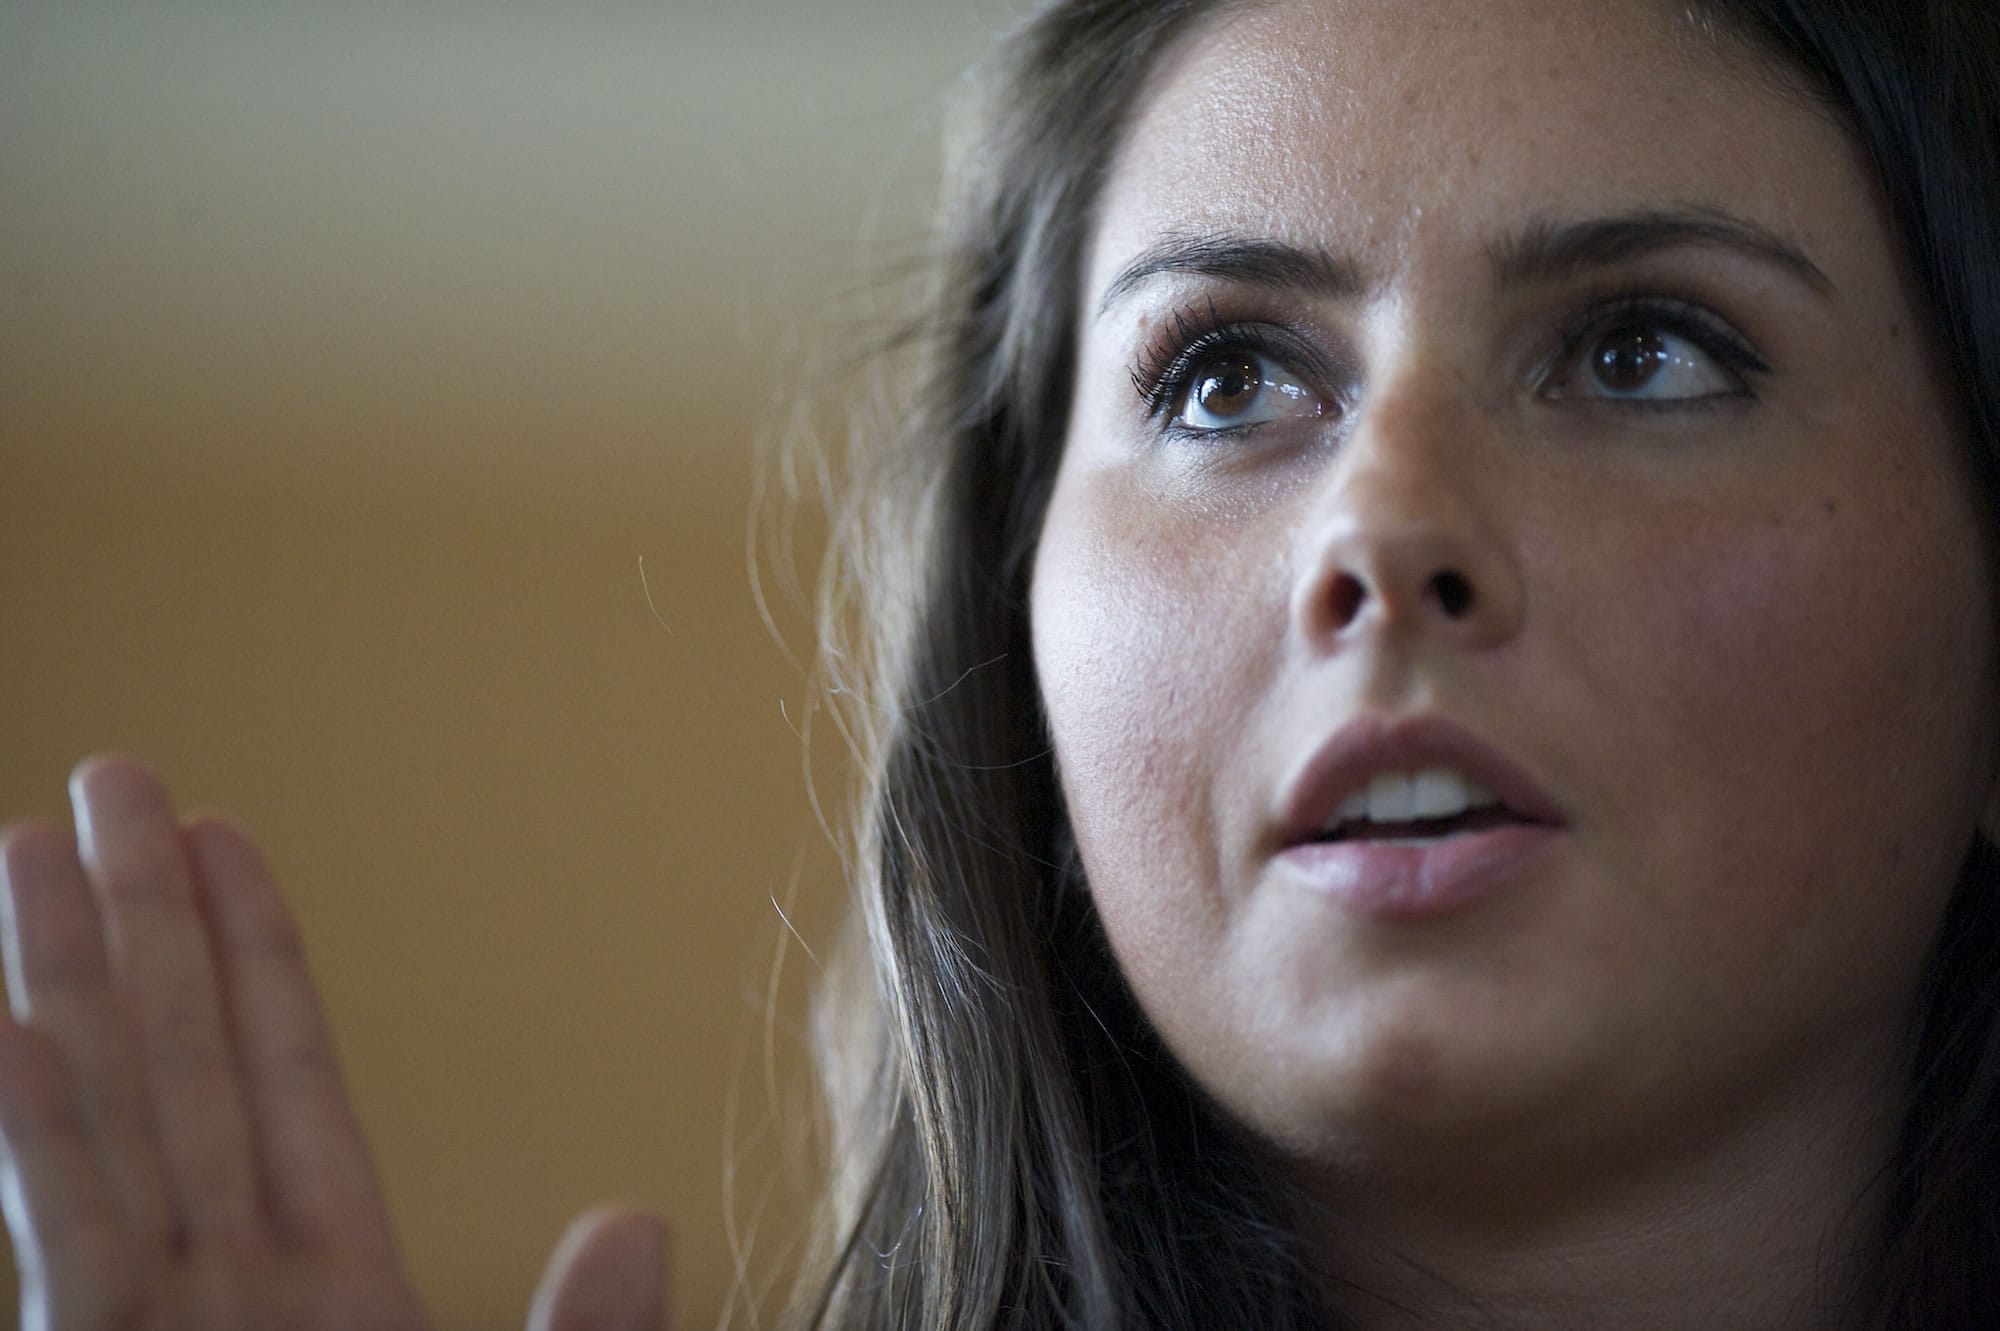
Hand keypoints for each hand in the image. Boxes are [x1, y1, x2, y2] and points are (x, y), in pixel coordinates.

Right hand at [0, 756, 667, 1330]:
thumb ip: (584, 1329)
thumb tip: (641, 1221)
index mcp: (348, 1287)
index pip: (289, 1074)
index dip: (253, 951)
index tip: (221, 833)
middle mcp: (238, 1290)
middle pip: (184, 1060)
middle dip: (143, 918)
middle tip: (113, 778)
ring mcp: (164, 1328)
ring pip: (109, 1119)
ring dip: (67, 985)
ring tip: (27, 847)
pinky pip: (72, 1245)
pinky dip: (36, 1137)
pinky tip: (4, 1028)